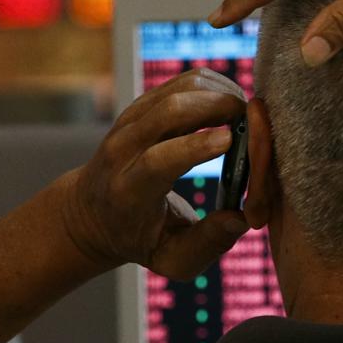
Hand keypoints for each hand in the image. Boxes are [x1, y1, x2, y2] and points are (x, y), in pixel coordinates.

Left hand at [61, 69, 249, 278]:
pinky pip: (179, 83)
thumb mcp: (170, 258)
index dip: (195, 146)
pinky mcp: (140, 106)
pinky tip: (229, 105)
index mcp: (129, 191)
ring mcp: (129, 122)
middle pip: (169, 111)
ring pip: (177, 89)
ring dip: (218, 92)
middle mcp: (123, 150)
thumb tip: (241, 219)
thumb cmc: (136, 240)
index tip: (231, 140)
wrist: (91, 213)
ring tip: (244, 114)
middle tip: (252, 120)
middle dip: (217, 106)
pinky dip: (211, 87)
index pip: (158, 159)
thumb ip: (206, 245)